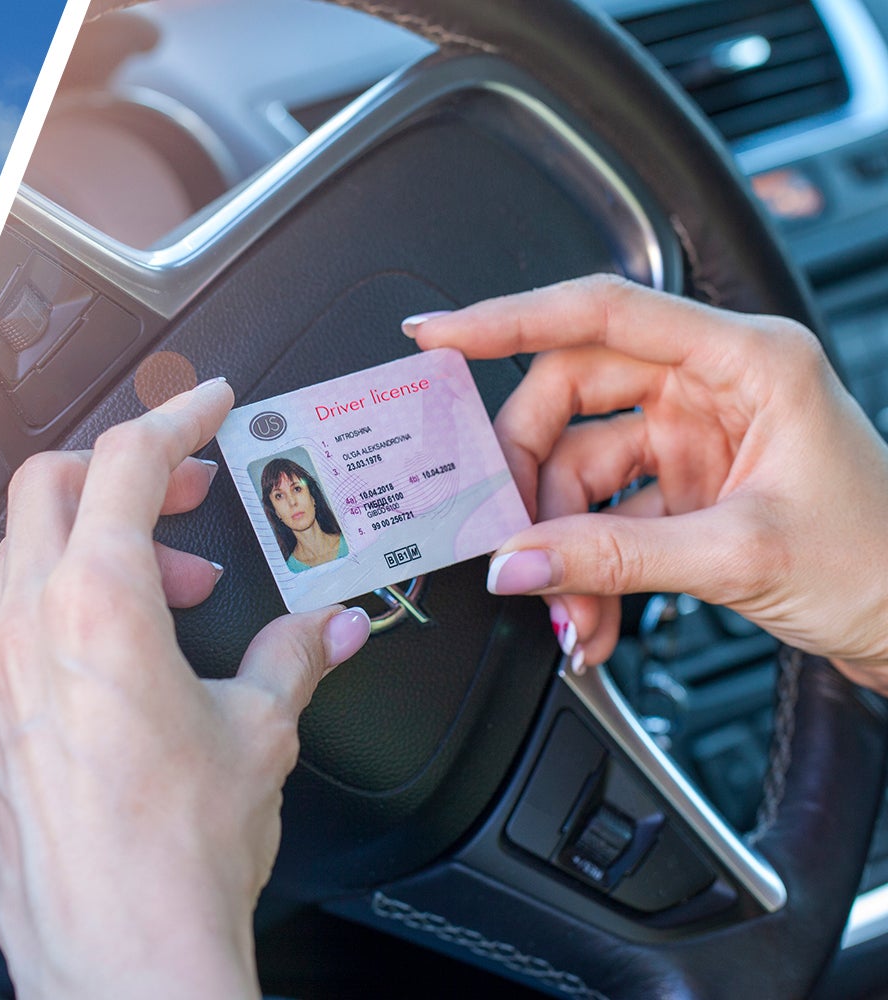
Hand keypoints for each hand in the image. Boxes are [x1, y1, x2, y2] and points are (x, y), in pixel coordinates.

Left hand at [0, 376, 373, 998]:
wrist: (118, 959)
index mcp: (97, 605)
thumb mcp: (260, 735)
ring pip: (20, 571)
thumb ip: (293, 658)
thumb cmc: (176, 859)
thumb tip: (326, 628)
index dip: (175, 417)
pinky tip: (112, 682)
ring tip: (167, 601)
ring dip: (93, 558)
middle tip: (185, 500)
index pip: (127, 462)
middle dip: (121, 474)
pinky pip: (7, 654)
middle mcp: (26, 633)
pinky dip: (60, 635)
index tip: (207, 405)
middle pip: (49, 491)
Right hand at [407, 274, 887, 687]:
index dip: (509, 319)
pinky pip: (601, 514)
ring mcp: (695, 435)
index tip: (438, 336)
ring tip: (569, 608)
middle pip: (571, 395)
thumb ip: (615, 557)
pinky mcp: (685, 486)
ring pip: (578, 465)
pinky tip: (588, 613)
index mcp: (748, 359)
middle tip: (506, 533)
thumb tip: (517, 560)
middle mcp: (715, 384)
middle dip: (531, 474)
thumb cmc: (882, 561)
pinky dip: (584, 566)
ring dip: (559, 543)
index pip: (605, 311)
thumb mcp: (742, 556)